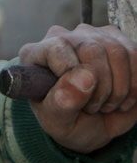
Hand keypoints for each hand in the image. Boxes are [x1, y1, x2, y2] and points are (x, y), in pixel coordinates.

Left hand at [19, 24, 136, 152]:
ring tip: (107, 104)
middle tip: (93, 108)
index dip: (72, 75)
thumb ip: (62, 102)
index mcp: (36, 53)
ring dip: (119, 88)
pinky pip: (136, 54)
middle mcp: (63, 38)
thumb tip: (84, 78)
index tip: (77, 101)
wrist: (91, 125)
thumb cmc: (66, 120)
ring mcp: (91, 36)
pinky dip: (135, 83)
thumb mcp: (56, 121)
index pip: (57, 48)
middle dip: (100, 87)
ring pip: (118, 51)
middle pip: (92, 49)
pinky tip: (123, 97)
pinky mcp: (118, 41)